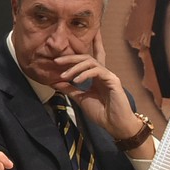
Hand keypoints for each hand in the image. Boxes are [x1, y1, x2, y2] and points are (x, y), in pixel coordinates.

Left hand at [52, 30, 146, 151]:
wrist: (114, 124)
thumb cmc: (101, 112)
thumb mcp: (80, 98)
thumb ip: (69, 89)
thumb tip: (54, 81)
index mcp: (95, 76)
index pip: (89, 59)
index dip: (80, 50)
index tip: (69, 44)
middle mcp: (102, 72)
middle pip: (86, 57)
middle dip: (71, 57)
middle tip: (56, 61)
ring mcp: (108, 75)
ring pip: (90, 62)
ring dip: (75, 68)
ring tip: (64, 76)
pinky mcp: (113, 80)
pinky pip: (97, 71)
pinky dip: (85, 74)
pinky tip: (76, 80)